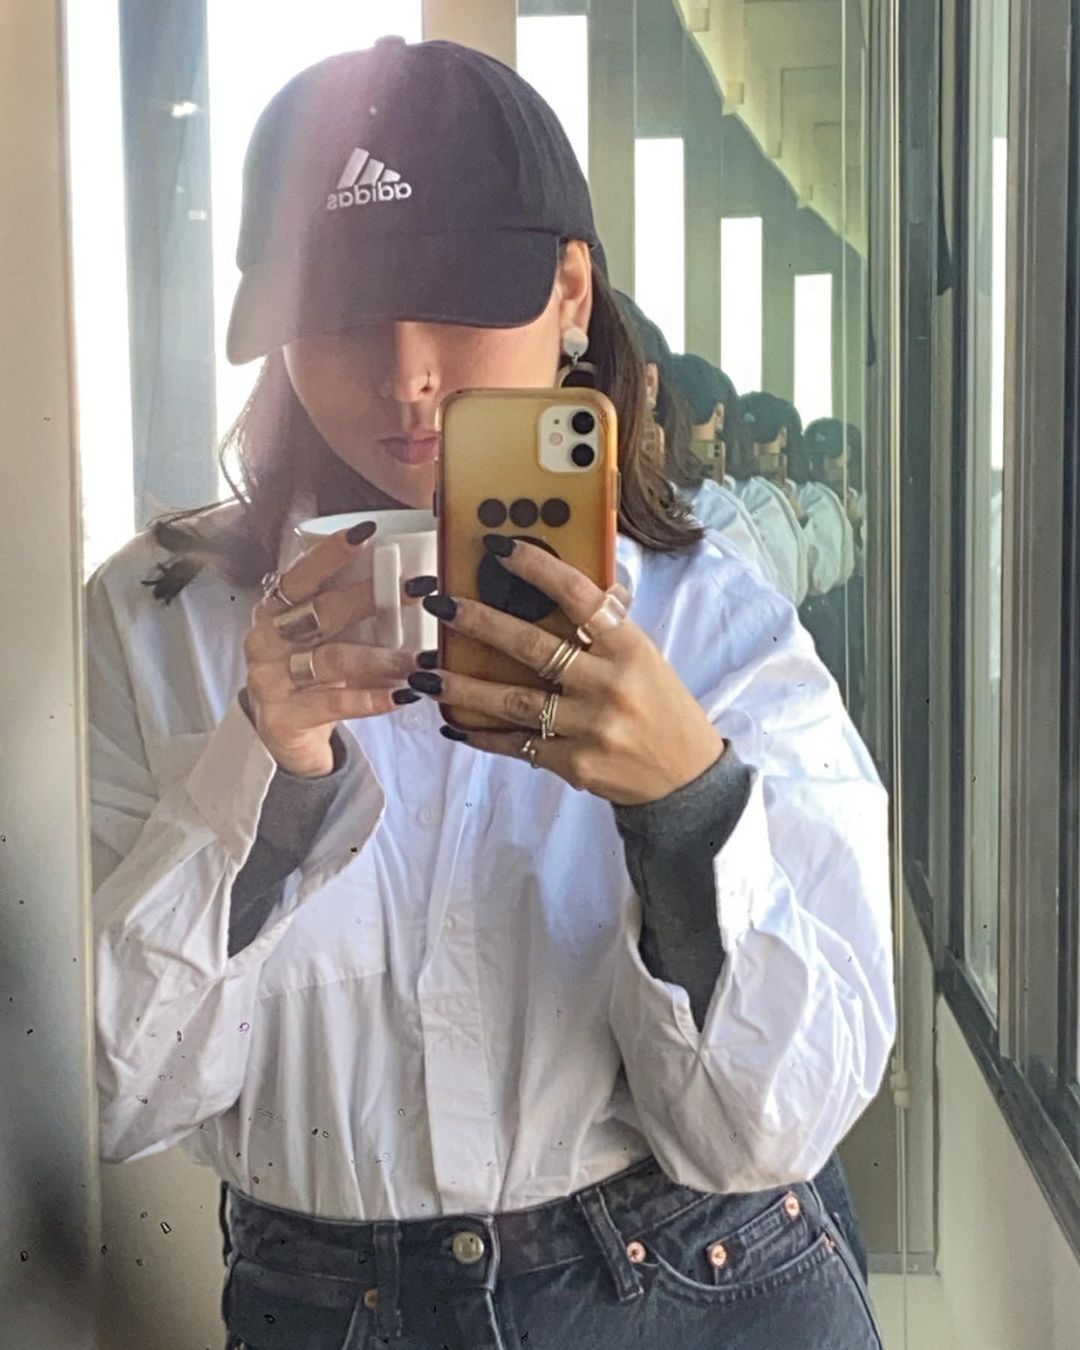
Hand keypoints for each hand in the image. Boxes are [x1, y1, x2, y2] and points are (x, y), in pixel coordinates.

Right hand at [243, 523, 418, 777]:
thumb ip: (349, 610)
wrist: (286, 735)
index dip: (329, 553)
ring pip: (332, 659)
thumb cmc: (311, 673)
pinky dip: (372, 698)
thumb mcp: (323, 638)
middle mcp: (266, 641)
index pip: (299, 575)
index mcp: (273, 611)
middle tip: (417, 590)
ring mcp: (271, 680)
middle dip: (370, 598)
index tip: (366, 534)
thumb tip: (408, 578)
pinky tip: (403, 694)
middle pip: (319, 611)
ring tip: (422, 658)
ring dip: (384, 656)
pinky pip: (334, 703)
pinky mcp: (285, 717)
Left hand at [408, 539, 724, 805]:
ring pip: (514, 702)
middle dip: (480, 624)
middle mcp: (609, 685)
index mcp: (630, 648)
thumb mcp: (646, 657)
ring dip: (463, 687)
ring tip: (424, 673)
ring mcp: (590, 728)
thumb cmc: (661, 706)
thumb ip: (608, 625)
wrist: (685, 778)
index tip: (499, 549)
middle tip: (439, 605)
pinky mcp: (574, 765)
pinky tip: (451, 723)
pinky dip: (481, 735)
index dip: (538, 569)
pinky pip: (517, 745)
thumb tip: (567, 579)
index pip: (580, 597)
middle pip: (534, 648)